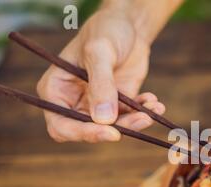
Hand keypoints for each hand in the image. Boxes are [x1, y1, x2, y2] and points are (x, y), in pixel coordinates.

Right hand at [37, 8, 164, 142]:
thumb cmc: (106, 32)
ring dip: (136, 122)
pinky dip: (144, 113)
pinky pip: (129, 118)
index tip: (111, 133)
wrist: (128, 27)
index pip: (61, 126)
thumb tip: (103, 120)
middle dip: (118, 128)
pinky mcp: (118, 105)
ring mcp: (96, 106)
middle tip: (142, 119)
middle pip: (90, 131)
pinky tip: (154, 102)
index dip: (83, 134)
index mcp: (56, 91)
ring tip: (154, 108)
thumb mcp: (100, 52)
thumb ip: (101, 84)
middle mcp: (73, 103)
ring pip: (114, 128)